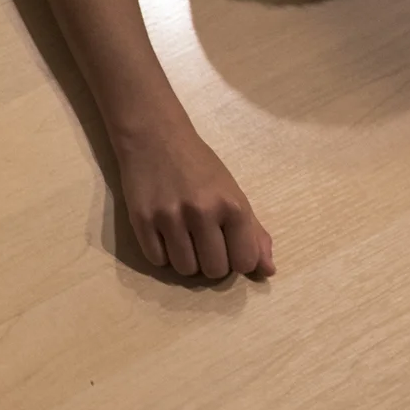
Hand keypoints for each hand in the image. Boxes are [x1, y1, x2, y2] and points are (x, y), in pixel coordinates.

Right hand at [114, 124, 274, 279]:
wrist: (156, 138)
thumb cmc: (200, 166)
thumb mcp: (233, 193)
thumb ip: (253, 233)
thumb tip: (268, 271)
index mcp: (232, 205)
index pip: (244, 262)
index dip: (238, 260)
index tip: (229, 247)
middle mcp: (202, 212)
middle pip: (214, 270)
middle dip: (211, 263)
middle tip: (204, 242)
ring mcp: (169, 217)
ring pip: (185, 269)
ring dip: (187, 260)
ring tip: (183, 239)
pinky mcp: (141, 220)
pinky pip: (157, 260)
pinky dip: (162, 254)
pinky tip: (164, 234)